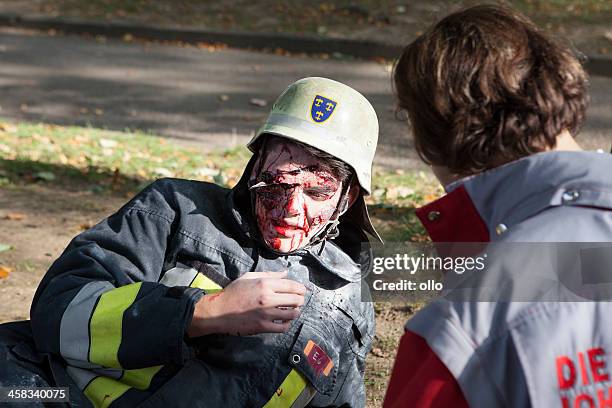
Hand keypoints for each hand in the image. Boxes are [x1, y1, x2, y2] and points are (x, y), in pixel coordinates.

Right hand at [187, 271, 305, 336]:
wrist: (218, 311)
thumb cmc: (233, 292)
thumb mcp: (249, 277)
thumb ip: (269, 274)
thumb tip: (286, 273)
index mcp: (265, 284)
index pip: (293, 286)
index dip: (301, 288)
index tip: (302, 291)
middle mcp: (268, 298)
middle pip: (296, 300)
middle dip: (300, 300)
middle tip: (298, 301)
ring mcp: (266, 314)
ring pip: (292, 314)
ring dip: (295, 312)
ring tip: (291, 311)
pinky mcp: (263, 326)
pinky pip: (283, 327)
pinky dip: (287, 324)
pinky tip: (284, 321)